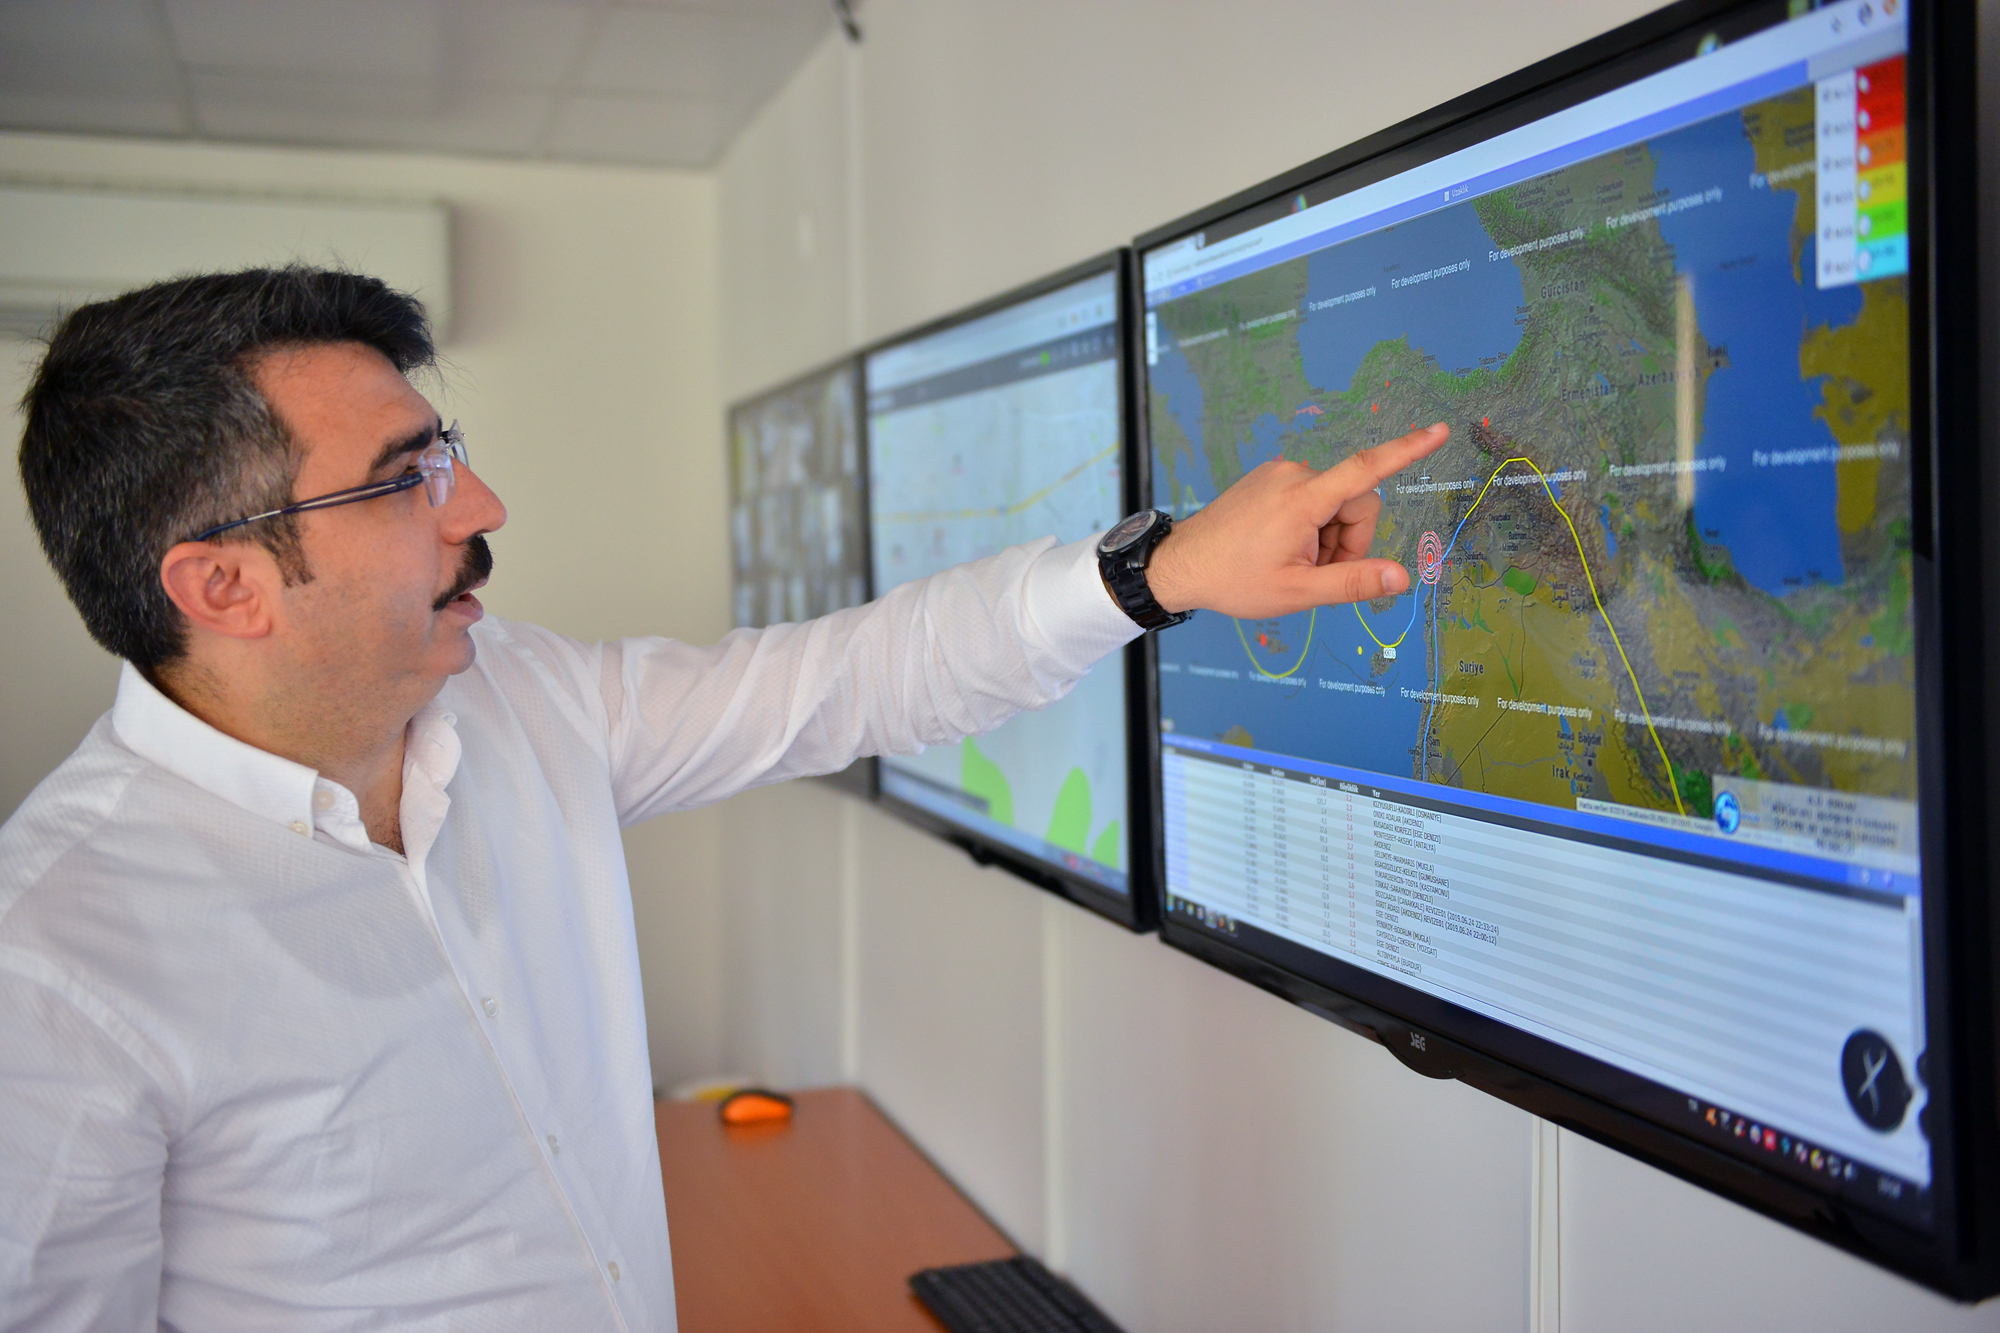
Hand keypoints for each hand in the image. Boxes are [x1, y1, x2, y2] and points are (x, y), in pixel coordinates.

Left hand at [1143, 422, 1448, 618]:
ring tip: (1295, 562)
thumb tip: (1401, 578)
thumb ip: (1353, 583)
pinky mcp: (1270, 478)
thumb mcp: (1298, 592)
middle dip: (1349, 539)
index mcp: (1303, 499)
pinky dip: (1310, 525)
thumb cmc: (1235, 580)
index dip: (1407, 451)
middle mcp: (1294, 475)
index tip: (1439, 431)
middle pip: (1355, 501)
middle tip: (1319, 573)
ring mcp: (1280, 473)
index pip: (1366, 469)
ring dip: (1328, 536)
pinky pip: (1311, 497)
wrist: (1181, 565)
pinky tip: (1282, 548)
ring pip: (1334, 502)